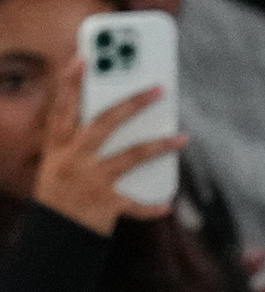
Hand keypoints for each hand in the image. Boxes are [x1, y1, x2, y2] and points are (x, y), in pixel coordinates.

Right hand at [31, 59, 187, 235]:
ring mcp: (90, 180)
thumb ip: (82, 139)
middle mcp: (73, 158)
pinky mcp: (106, 203)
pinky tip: (167, 204)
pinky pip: (135, 203)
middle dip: (132, 104)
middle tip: (158, 89)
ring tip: (183, 137)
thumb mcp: (61, 161)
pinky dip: (152, 206)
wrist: (55, 233)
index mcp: (58, 145)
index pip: (62, 107)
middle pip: (104, 124)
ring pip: (130, 156)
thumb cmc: (63, 190)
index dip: (71, 82)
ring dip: (159, 146)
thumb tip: (122, 115)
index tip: (83, 58)